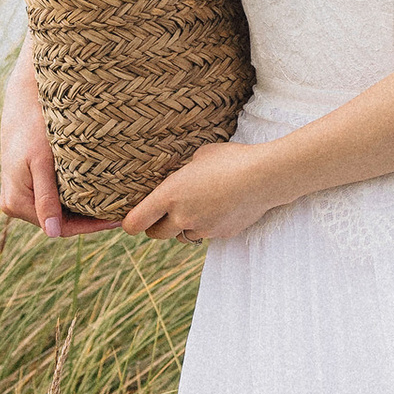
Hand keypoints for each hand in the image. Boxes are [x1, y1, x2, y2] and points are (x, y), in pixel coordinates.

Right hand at [0, 48, 111, 238]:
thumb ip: (46, 198)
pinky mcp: (29, 181)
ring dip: (85, 207)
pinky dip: (77, 194)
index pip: (61, 228)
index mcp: (15, 203)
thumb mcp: (41, 162)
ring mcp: (22, 192)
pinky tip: (100, 189)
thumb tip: (51, 233)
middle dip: (91, 217)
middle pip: (62, 221)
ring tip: (116, 201)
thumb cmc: (32, 125)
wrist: (24, 96)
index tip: (119, 219)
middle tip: (124, 211)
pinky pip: (57, 195)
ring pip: (61, 209)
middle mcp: (15, 203)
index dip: (91, 226)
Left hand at [122, 141, 275, 243]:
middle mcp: (182, 217)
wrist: (264, 177)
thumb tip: (181, 177)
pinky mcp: (220, 234)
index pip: (135, 223)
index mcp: (169, 195)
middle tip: (163, 213)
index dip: (129, 224)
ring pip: (181, 236)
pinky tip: (217, 209)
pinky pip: (204, 234)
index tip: (131, 220)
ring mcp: (202, 229)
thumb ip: (183, 172)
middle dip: (156, 225)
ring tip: (196, 207)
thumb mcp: (199, 156)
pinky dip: (205, 226)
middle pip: (155, 234)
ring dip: (182, 227)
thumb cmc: (230, 159)